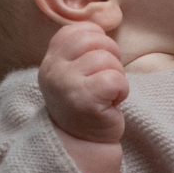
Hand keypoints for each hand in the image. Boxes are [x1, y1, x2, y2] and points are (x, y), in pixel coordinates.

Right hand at [38, 21, 128, 143]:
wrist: (82, 143)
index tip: (98, 63)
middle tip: (107, 79)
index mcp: (52, 59)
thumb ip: (81, 49)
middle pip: (96, 40)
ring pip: (107, 59)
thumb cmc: (84, 104)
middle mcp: (53, 69)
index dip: (98, 41)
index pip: (78, 30)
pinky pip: (115, 79)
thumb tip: (101, 29)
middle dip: (112, 56)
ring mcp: (66, 84)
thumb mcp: (74, 72)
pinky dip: (121, 90)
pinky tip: (112, 102)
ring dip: (117, 77)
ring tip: (108, 94)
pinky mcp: (84, 100)